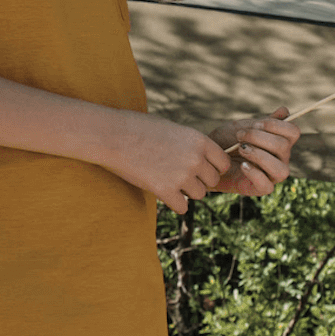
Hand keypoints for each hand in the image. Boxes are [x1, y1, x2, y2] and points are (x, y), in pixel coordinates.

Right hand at [101, 110, 232, 213]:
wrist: (111, 135)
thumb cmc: (138, 129)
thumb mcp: (173, 130)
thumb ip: (192, 145)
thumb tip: (206, 163)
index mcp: (199, 141)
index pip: (222, 163)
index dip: (212, 167)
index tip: (198, 168)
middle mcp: (195, 158)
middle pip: (213, 181)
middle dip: (199, 180)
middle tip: (179, 175)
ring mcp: (182, 175)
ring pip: (199, 195)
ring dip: (186, 191)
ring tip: (167, 179)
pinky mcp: (165, 190)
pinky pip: (183, 207)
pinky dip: (174, 203)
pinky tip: (162, 192)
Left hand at [207, 108, 300, 196]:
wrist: (206, 158)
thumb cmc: (226, 142)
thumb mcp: (242, 128)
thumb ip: (263, 122)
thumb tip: (285, 110)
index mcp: (280, 142)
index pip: (293, 132)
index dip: (276, 126)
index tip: (256, 124)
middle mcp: (281, 159)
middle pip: (284, 146)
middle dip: (259, 137)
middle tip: (240, 136)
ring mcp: (272, 175)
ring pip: (281, 169)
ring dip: (260, 156)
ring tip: (241, 149)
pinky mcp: (260, 188)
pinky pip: (267, 185)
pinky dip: (254, 173)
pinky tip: (242, 165)